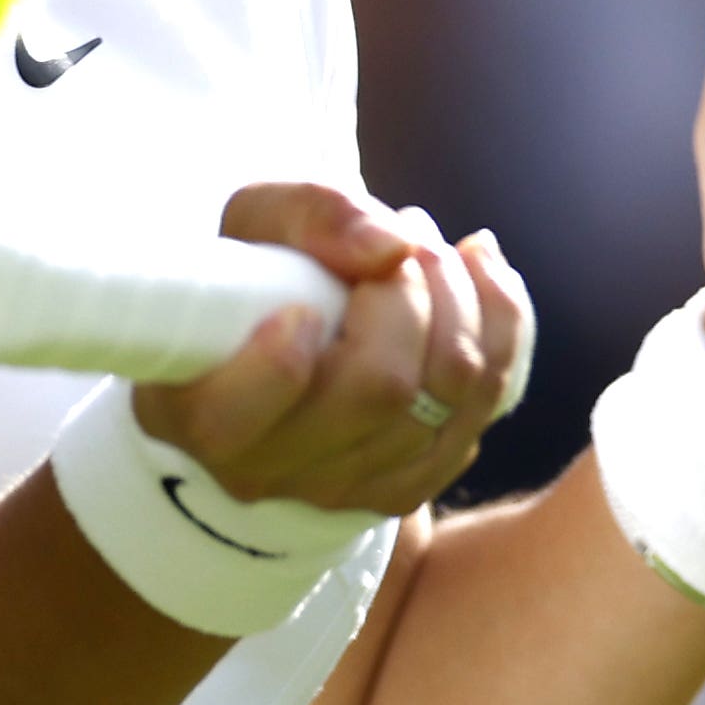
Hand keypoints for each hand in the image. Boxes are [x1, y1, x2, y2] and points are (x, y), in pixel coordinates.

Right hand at [133, 182, 527, 517]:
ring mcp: (344, 489)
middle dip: (411, 295)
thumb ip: (312, 215)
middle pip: (383, 390)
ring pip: (448, 398)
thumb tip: (392, 247)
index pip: (263, 403)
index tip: (303, 306)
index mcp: (204, 415)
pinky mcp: (407, 487)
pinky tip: (479, 276)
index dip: (291, 353)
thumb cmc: (254, 276)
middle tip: (400, 237)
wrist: (276, 336)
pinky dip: (501, 328)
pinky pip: (486, 408)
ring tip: (429, 249)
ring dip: (460, 300)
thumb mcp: (256, 223)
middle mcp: (269, 471)